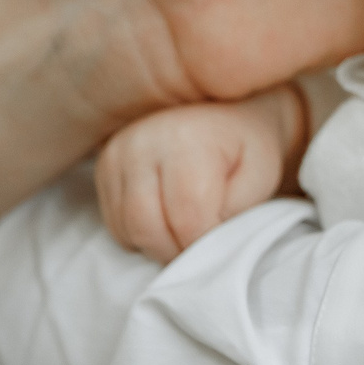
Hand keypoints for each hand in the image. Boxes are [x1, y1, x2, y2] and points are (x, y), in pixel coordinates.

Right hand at [98, 86, 309, 263]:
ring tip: (186, 231)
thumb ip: (235, 214)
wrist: (222, 113)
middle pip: (147, 229)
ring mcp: (117, 154)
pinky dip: (139, 234)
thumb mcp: (260, 177)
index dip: (205, 245)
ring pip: (127, 230)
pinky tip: (164, 220)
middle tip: (200, 247)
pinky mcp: (104, 167)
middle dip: (177, 251)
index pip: (188, 220)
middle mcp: (143, 143)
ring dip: (158, 245)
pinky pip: (114, 224)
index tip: (220, 243)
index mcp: (187, 141)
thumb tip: (204, 247)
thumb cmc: (245, 147)